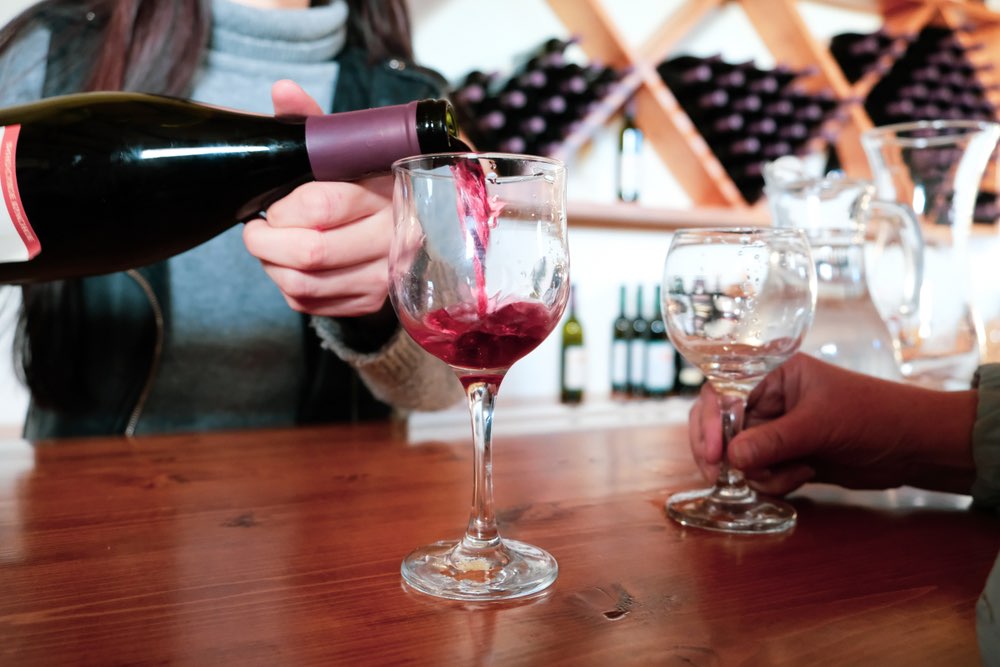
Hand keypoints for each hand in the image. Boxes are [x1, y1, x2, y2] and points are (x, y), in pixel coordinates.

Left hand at [242, 80, 393, 317]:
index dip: (284, 208)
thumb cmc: (367, 182)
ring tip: (272, 245)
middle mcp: (392, 240)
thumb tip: (283, 90)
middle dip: (266, 241)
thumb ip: (313, 122)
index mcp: (387, 193)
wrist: (414, 225)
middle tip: (258, 228)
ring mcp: (383, 277)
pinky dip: (286, 286)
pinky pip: (309, 304)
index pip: (323, 205)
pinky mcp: (369, 303)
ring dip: (272, 266)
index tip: (275, 204)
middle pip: (311, 252)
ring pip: (304, 285)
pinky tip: (291, 266)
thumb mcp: (346, 149)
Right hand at [689, 353, 977, 495]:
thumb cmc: (873, 416)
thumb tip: (731, 458)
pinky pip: (760, 472)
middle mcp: (769, 399)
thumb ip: (773, 441)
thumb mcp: (820, 425)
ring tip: (796, 471)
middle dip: (722, 452)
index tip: (713, 454)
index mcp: (772, 374)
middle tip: (722, 476)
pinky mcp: (787, 456)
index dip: (709, 422)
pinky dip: (775, 481)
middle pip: (720, 425)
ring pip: (739, 455)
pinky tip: (806, 475)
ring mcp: (777, 429)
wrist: (915, 447)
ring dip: (759, 471)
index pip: (721, 392)